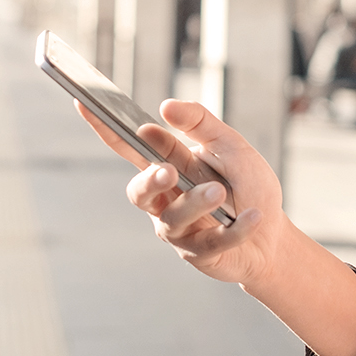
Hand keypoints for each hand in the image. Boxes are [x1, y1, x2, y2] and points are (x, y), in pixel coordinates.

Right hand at [74, 98, 288, 287]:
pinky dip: (235, 229)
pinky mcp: (198, 254)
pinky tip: (254, 217)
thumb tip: (165, 106)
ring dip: (196, 203)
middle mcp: (163, 199)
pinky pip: (211, 242)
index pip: (129, 146)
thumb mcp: (230, 144)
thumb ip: (200, 123)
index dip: (104, 127)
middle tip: (169, 171)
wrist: (273, 234)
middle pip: (139, 192)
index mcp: (166, 165)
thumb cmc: (246, 184)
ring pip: (174, 218)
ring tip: (219, 191)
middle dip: (150, 181)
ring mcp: (178, 230)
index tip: (83, 100)